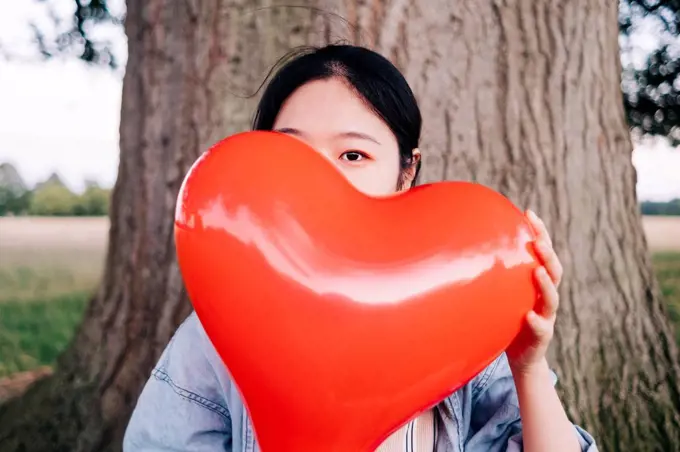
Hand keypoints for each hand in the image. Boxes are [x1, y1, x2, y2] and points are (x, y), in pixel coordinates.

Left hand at [506, 210, 562, 375]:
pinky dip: (536, 322)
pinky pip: (541, 330)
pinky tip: (528, 316)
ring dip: (546, 283)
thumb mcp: (501, 294)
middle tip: (538, 240)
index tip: (529, 213)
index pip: (543, 254)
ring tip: (538, 271)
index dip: (540, 233)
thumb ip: (494, 274)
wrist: (521, 359)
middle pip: (554, 271)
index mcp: (538, 284)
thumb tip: (462, 245)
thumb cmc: (508, 320)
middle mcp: (545, 298)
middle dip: (548, 254)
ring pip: (552, 299)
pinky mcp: (541, 338)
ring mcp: (546, 317)